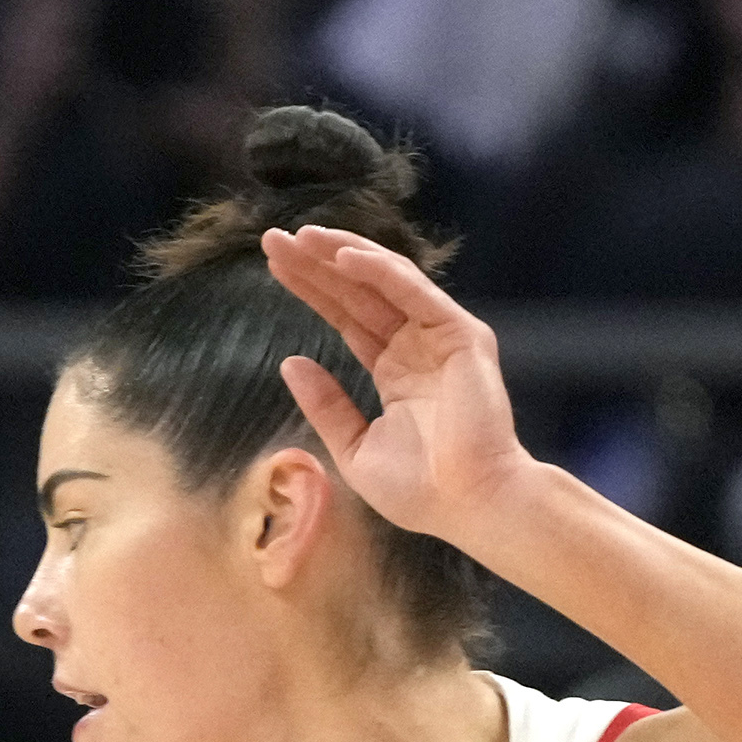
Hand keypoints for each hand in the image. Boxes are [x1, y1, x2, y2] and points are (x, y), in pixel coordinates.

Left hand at [263, 226, 542, 543]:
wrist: (468, 504)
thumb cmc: (419, 489)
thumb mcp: (353, 446)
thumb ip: (326, 403)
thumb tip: (290, 362)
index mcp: (395, 370)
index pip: (346, 318)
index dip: (312, 290)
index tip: (273, 265)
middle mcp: (417, 346)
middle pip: (358, 293)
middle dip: (317, 265)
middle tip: (273, 239)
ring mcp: (441, 337)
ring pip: (385, 283)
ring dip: (342, 255)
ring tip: (300, 237)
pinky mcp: (461, 335)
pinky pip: (415, 293)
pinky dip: (380, 271)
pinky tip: (342, 257)